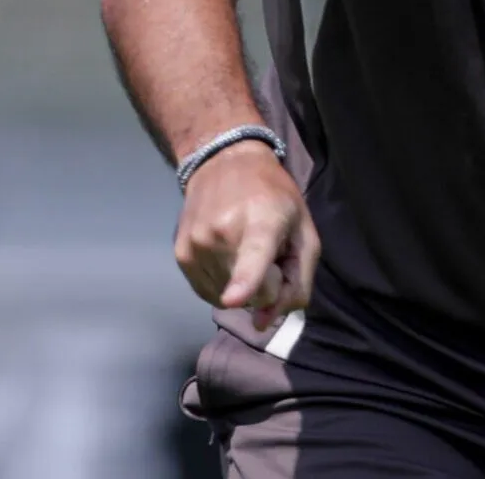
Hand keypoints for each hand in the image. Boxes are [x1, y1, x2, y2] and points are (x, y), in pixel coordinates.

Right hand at [175, 140, 320, 331]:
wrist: (224, 163)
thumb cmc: (274, 195)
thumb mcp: (304, 230)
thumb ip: (297, 281)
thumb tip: (265, 323)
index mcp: (261, 222)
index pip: (252, 258)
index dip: (244, 282)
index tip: (233, 298)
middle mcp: (221, 234)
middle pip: (251, 296)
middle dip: (266, 284)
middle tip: (266, 251)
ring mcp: (196, 246)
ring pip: (228, 298)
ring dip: (242, 284)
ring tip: (244, 248)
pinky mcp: (180, 255)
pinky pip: (208, 293)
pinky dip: (223, 283)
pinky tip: (227, 256)